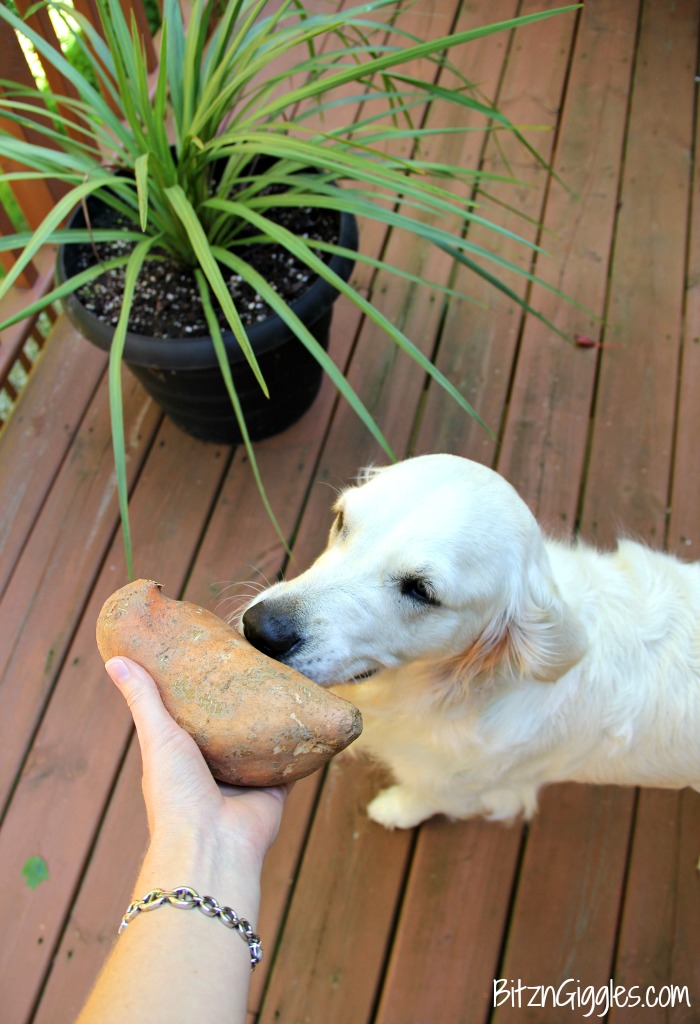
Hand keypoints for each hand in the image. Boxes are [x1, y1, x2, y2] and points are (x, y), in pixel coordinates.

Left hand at [106, 657, 287, 866]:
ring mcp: (244, 781)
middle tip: (252, 667)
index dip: (199, 693)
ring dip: (270, 722)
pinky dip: (300, 743)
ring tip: (281, 684)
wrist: (213, 843)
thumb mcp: (158, 737)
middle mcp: (212, 770)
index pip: (190, 719)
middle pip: (229, 730)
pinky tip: (306, 717)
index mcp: (181, 759)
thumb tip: (114, 660)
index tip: (210, 662)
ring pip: (261, 743)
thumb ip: (143, 699)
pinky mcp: (273, 788)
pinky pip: (291, 762)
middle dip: (239, 706)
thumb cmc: (176, 794)